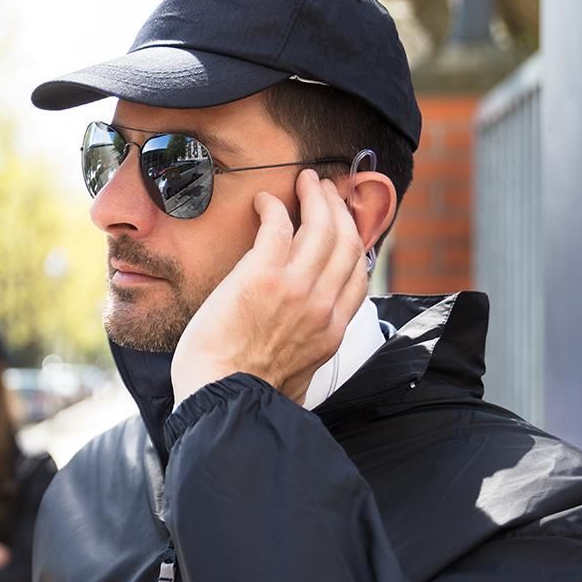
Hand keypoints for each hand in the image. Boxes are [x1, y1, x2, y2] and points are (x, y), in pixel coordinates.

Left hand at [170, 169, 369, 405]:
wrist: (223, 399)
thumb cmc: (246, 396)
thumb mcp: (297, 383)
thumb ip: (306, 362)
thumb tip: (300, 365)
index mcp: (331, 331)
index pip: (358, 275)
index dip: (354, 242)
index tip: (344, 225)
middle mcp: (321, 305)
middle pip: (346, 242)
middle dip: (339, 209)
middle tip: (326, 190)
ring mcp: (295, 288)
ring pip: (320, 227)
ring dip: (315, 197)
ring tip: (306, 182)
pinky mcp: (262, 275)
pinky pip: (278, 227)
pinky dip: (275, 207)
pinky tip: (264, 200)